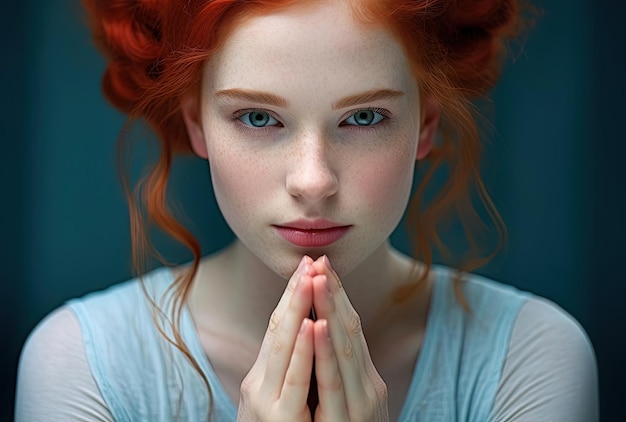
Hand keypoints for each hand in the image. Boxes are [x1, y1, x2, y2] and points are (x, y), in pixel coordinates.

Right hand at [237, 256, 315, 421]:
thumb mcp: (277, 401)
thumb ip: (287, 371)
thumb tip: (303, 337)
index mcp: (262, 378)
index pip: (278, 327)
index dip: (293, 296)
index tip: (308, 266)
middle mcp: (260, 385)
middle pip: (280, 329)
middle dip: (297, 293)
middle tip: (311, 259)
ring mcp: (269, 403)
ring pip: (287, 347)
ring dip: (300, 308)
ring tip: (311, 276)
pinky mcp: (281, 421)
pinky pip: (296, 381)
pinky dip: (303, 351)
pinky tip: (312, 325)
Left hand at [309, 256, 388, 421]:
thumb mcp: (347, 401)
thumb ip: (340, 371)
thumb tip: (326, 334)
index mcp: (364, 379)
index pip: (349, 326)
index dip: (336, 295)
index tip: (321, 265)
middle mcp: (366, 387)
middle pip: (348, 330)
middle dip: (333, 293)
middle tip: (320, 258)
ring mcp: (358, 405)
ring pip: (343, 349)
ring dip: (330, 309)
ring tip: (319, 278)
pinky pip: (332, 382)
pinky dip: (325, 350)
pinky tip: (318, 324)